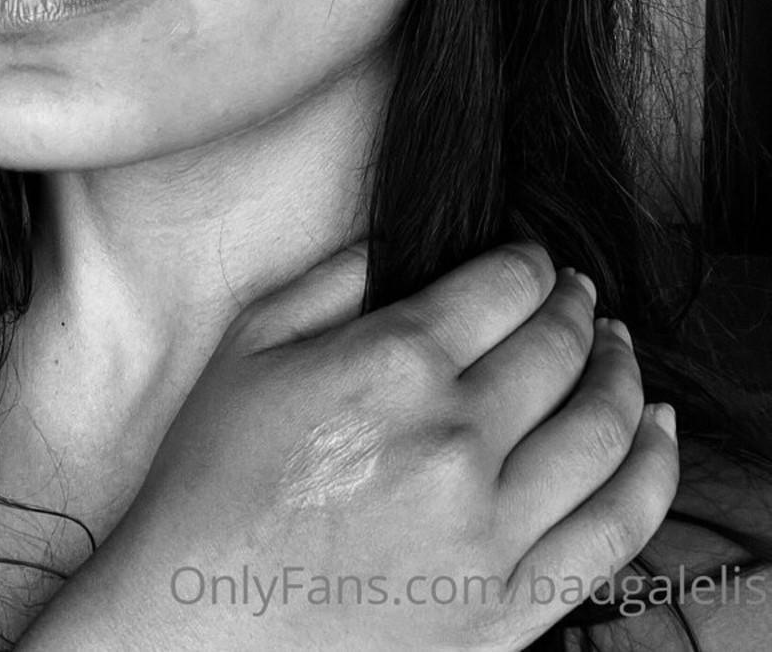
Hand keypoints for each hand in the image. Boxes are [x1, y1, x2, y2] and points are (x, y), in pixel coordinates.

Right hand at [32, 243, 678, 650]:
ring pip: (604, 430)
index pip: (506, 286)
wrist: (198, 624)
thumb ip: (333, 276)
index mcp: (394, 364)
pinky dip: (652, 472)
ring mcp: (491, 528)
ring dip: (623, 375)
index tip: (533, 259)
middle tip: (580, 294)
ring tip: (618, 353)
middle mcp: (456, 439)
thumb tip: (396, 239)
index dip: (531, 260)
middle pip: (561, 348)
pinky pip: (616, 531)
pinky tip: (655, 433)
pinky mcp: (508, 604)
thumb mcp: (251, 344)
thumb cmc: (212, 478)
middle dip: (578, 306)